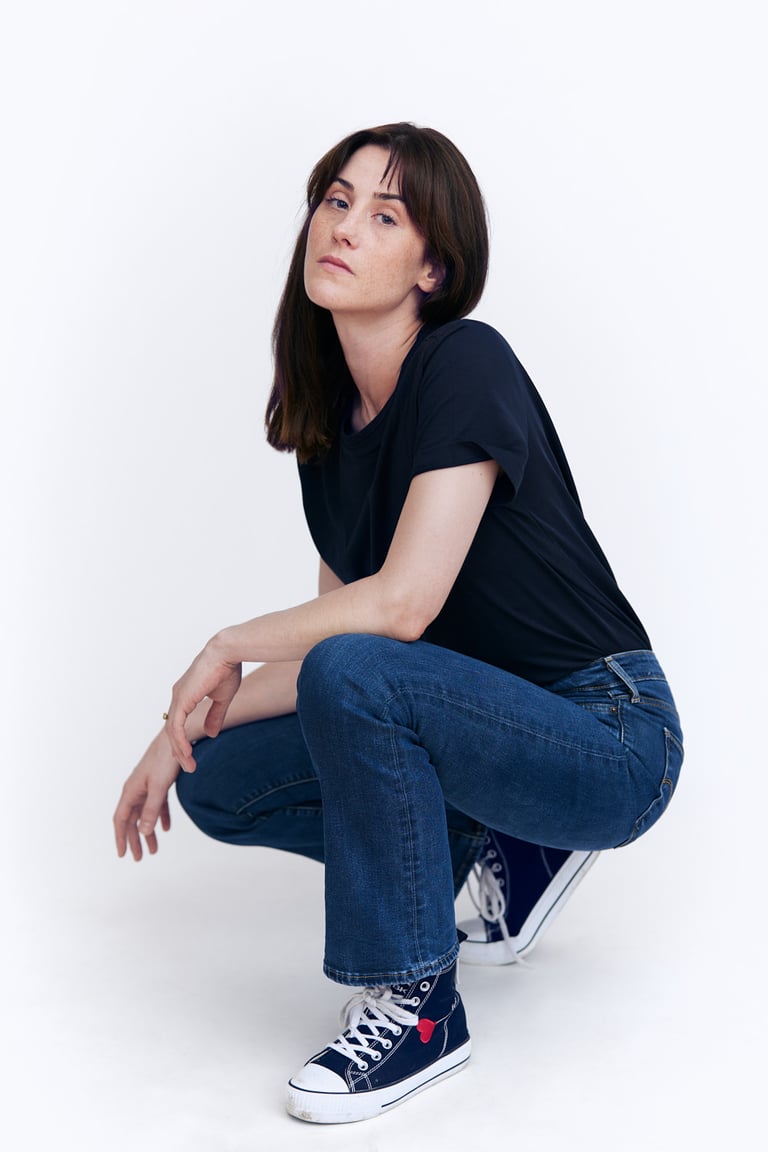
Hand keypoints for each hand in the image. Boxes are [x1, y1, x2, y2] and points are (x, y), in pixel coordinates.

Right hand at [114, 731, 179, 860]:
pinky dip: (160, 817)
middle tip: (139, 858)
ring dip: (148, 831)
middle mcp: (136, 790)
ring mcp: (147, 786)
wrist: (176, 738)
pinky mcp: (159, 783)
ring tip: (153, 850)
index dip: (120, 838)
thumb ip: (151, 809)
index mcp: (131, 791)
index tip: (122, 854)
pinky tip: (165, 828)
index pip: (121, 819)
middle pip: (132, 820)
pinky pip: (157, 805)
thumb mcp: (159, 788)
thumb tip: (143, 831)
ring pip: (145, 814)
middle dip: (135, 840)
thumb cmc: (165, 760)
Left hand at [164, 633, 241, 771]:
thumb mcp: (222, 698)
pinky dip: (180, 742)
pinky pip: (176, 727)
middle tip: (188, 766)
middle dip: (179, 750)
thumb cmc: (227, 668)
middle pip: (173, 729)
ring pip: (173, 731)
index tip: (188, 755)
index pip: (179, 722)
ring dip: (180, 750)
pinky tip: (186, 753)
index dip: (182, 740)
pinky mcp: (182, 699)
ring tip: (189, 766)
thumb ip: (215, 716)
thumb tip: (210, 733)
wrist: (228, 652)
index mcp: (186, 695)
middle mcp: (178, 696)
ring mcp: (178, 697)